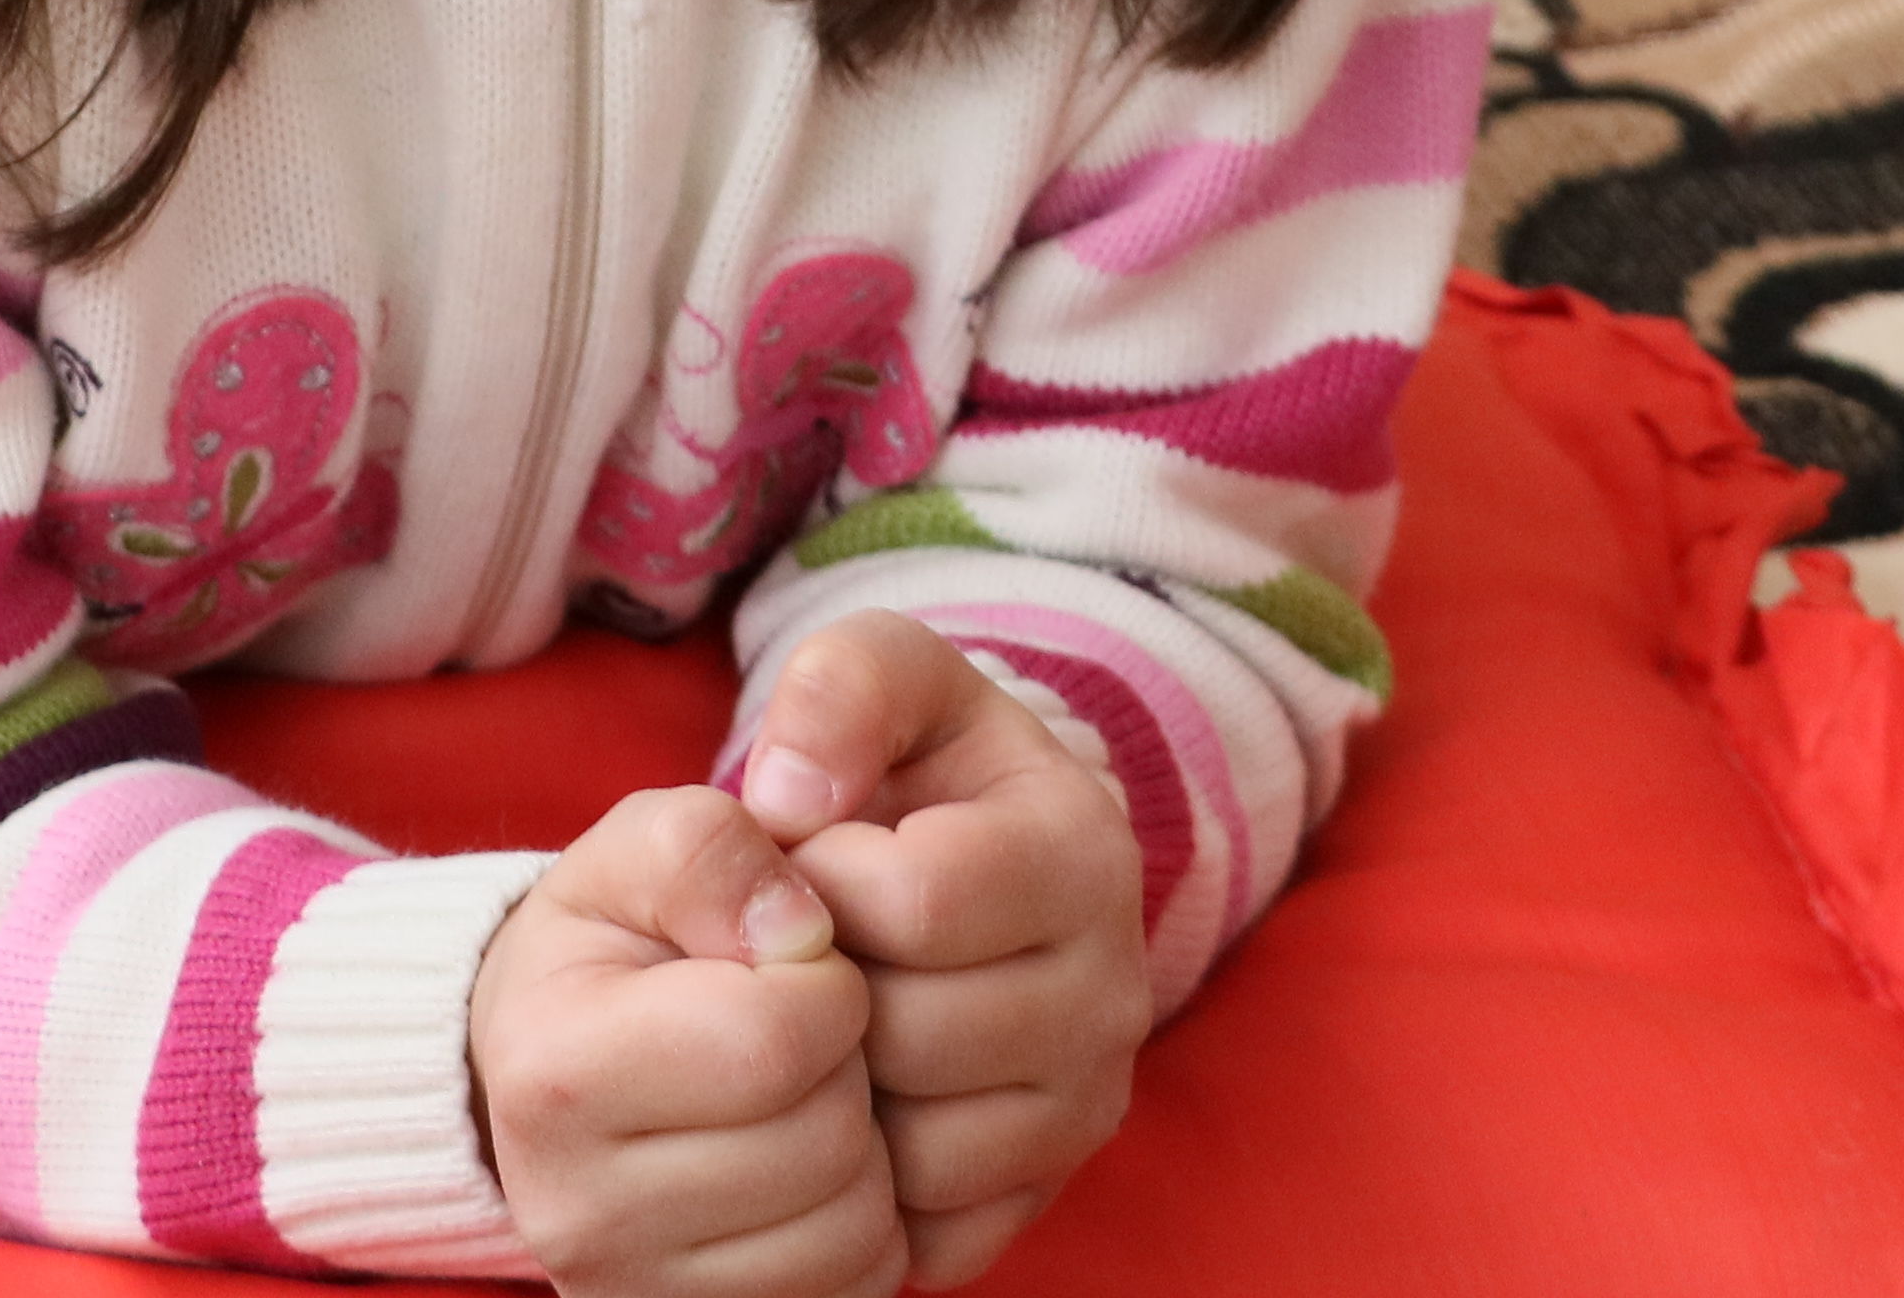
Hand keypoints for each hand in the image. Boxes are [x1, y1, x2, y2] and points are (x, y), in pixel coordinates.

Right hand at [473, 785, 900, 1297]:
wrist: (552, 1076)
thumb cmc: (611, 950)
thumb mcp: (634, 855)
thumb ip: (708, 850)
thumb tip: (799, 930)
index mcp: (558, 1076)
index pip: (772, 1041)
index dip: (826, 985)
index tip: (796, 965)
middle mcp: (579, 1213)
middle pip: (825, 1142)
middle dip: (848, 1068)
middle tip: (800, 1035)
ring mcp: (636, 1291)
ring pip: (856, 1228)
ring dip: (865, 1149)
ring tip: (804, 1098)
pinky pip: (860, 1285)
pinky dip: (864, 1221)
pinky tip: (809, 1165)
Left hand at [739, 617, 1152, 1288]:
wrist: (956, 865)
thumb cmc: (910, 768)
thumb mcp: (884, 678)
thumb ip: (841, 686)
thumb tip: (789, 796)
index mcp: (1086, 849)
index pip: (915, 901)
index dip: (821, 881)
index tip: (806, 856)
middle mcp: (1114, 991)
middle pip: (913, 1034)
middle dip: (826, 987)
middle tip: (809, 945)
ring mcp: (1086, 1106)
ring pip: (916, 1144)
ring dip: (837, 1085)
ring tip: (830, 1009)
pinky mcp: (1043, 1194)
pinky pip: (926, 1225)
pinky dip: (864, 1173)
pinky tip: (849, 1090)